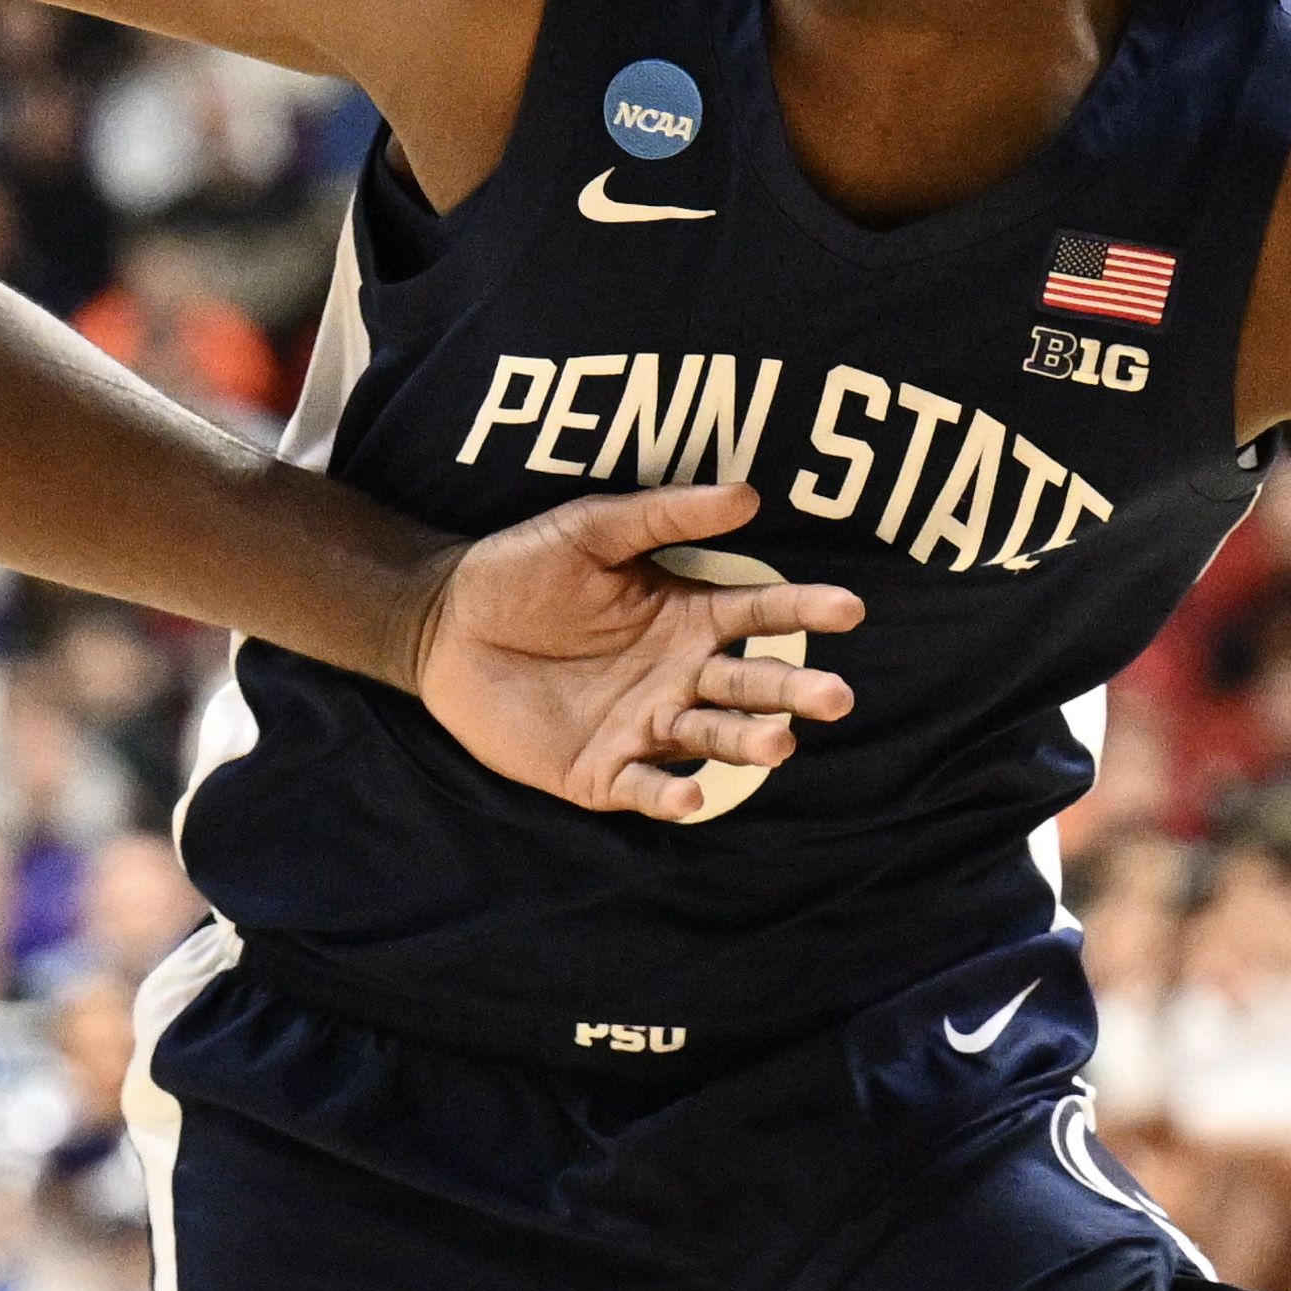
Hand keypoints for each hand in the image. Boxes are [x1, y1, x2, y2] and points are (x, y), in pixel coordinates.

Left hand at [404, 483, 861, 821]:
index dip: (805, 610)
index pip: (761, 614)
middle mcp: (681, 677)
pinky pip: (646, 788)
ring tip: (777, 743)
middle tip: (834, 697)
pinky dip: (671, 796)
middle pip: (751, 686)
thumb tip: (746, 493)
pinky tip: (692, 796)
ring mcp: (645, 727)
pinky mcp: (602, 773)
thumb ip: (663, 517)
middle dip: (794, 693)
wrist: (442, 625)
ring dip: (747, 744)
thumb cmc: (520, 570)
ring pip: (711, 740)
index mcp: (689, 617)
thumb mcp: (590, 530)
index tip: (848, 608)